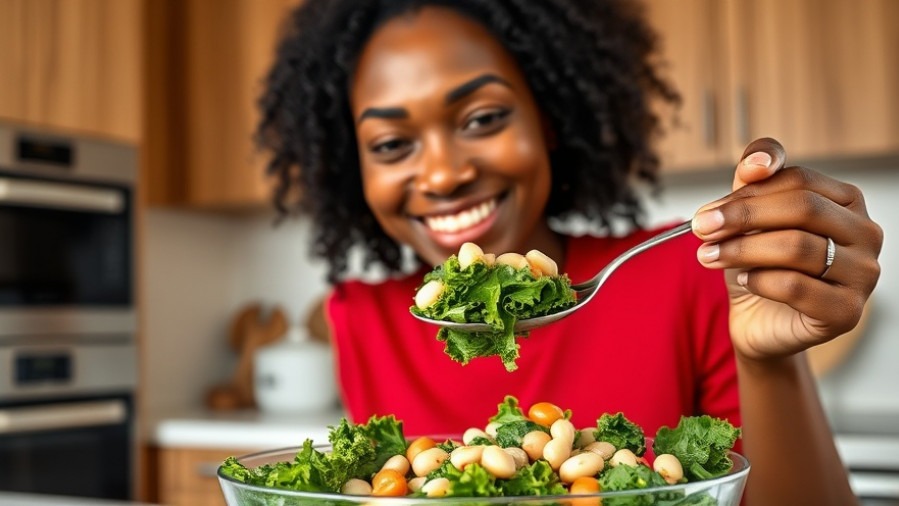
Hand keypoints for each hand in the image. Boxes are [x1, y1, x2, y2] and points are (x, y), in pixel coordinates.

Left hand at [691, 138, 882, 360]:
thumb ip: (753, 181)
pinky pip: (795, 287)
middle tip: (701, 228)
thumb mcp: (749, 218)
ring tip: (709, 256)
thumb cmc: (759, 264)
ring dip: (741, 249)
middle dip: (742, 216)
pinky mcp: (846, 312)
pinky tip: (745, 281)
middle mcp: (865, 234)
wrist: (758, 320)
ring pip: (797, 247)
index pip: (799, 180)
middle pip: (803, 208)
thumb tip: (759, 161)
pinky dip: (759, 281)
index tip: (707, 210)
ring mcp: (862, 275)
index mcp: (847, 201)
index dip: (747, 192)